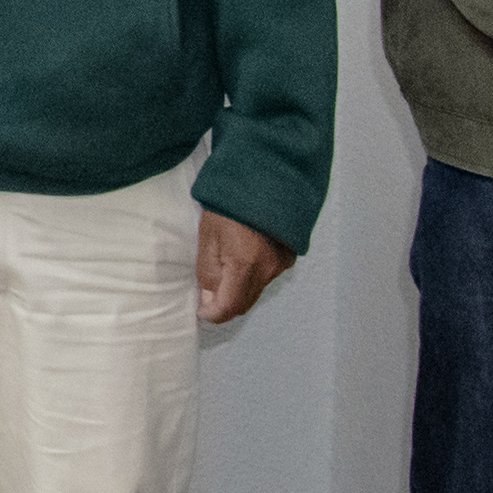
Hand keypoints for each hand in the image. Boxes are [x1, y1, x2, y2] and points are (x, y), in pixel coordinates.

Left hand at [195, 211, 293, 326]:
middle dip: (226, 305)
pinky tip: (243, 259)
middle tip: (208, 297)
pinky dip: (254, 276)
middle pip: (246, 303)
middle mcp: (269, 268)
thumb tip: (209, 300)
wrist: (263, 177)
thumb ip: (208, 273)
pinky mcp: (290, 256)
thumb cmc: (229, 205)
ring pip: (257, 290)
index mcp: (246, 264)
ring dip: (240, 290)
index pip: (230, 306)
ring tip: (224, 272)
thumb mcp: (207, 238)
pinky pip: (269, 276)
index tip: (202, 312)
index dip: (214, 314)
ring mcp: (283, 263)